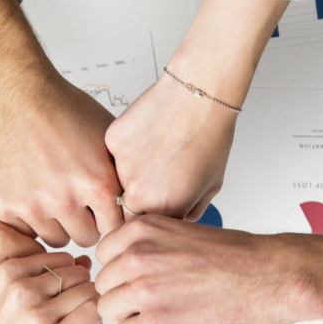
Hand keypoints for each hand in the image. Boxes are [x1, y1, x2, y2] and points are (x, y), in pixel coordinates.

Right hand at [0, 0, 123, 247]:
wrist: (16, 94)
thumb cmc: (62, 110)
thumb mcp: (108, 139)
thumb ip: (122, 176)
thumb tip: (143, 202)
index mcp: (97, 182)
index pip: (115, 228)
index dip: (110, 218)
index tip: (103, 209)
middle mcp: (64, 198)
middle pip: (86, 238)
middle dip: (85, 223)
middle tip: (77, 201)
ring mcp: (31, 204)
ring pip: (55, 238)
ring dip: (57, 223)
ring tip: (54, 194)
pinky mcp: (3, 206)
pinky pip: (25, 230)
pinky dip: (28, 217)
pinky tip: (31, 191)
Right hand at [0, 184, 44, 305]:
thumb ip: (17, 236)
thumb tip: (42, 255)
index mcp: (0, 238)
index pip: (43, 260)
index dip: (46, 262)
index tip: (47, 264)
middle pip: (27, 283)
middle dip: (31, 281)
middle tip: (32, 279)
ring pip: (5, 299)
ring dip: (9, 293)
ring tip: (7, 283)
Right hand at [0, 252, 101, 323]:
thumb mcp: (9, 299)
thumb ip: (45, 278)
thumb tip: (85, 262)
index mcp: (8, 272)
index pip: (63, 258)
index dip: (69, 278)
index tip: (59, 299)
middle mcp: (22, 289)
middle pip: (79, 274)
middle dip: (81, 293)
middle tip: (68, 316)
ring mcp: (38, 314)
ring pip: (90, 293)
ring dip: (89, 310)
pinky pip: (93, 314)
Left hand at [95, 215, 302, 323]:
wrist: (272, 277)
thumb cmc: (238, 258)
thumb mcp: (181, 232)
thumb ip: (148, 246)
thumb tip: (124, 267)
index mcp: (142, 230)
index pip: (103, 256)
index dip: (123, 272)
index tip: (141, 279)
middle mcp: (137, 256)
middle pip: (103, 286)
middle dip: (125, 296)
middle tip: (158, 300)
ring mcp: (144, 289)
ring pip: (108, 311)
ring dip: (131, 317)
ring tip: (166, 313)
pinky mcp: (156, 322)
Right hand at [104, 72, 235, 220]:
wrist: (198, 95)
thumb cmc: (210, 136)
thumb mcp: (210, 187)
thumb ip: (189, 211)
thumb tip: (175, 220)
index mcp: (163, 209)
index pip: (146, 228)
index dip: (154, 215)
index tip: (161, 202)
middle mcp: (137, 193)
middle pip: (128, 208)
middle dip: (141, 196)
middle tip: (159, 174)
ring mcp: (120, 167)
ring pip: (118, 180)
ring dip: (132, 172)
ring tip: (156, 150)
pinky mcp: (112, 142)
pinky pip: (114, 155)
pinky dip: (128, 149)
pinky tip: (148, 135)